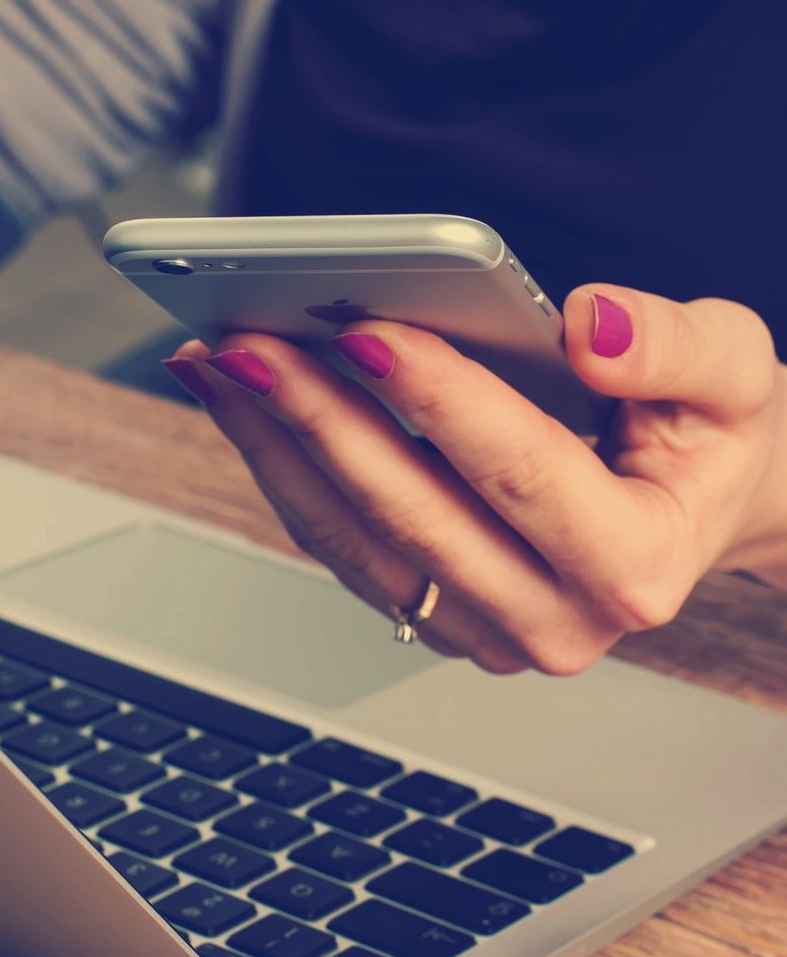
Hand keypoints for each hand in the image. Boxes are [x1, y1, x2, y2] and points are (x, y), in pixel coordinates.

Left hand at [164, 285, 786, 674]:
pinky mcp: (435, 613)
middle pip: (412, 515)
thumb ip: (676, 349)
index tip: (364, 330)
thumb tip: (587, 326)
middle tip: (248, 344)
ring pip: (355, 540)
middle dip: (321, 421)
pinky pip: (342, 547)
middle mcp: (552, 620)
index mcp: (634, 565)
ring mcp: (482, 630)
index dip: (439, 399)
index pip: (520, 474)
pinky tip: (247, 410)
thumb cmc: (708, 441)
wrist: (687, 512)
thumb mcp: (735, 376)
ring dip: (278, 449)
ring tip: (221, 368)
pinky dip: (286, 475)